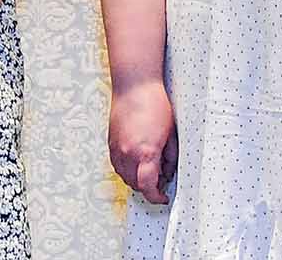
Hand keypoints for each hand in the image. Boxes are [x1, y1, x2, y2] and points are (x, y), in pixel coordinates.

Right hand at [109, 78, 177, 204]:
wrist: (134, 84)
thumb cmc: (153, 102)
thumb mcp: (170, 133)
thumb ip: (169, 156)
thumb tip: (167, 170)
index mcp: (145, 152)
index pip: (148, 186)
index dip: (156, 196)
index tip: (163, 197)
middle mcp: (128, 152)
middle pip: (135, 184)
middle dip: (148, 188)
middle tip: (159, 182)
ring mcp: (117, 147)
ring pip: (123, 176)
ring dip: (135, 180)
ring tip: (147, 172)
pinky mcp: (111, 141)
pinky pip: (116, 164)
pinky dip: (125, 169)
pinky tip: (135, 163)